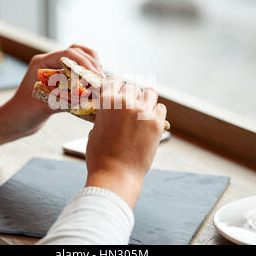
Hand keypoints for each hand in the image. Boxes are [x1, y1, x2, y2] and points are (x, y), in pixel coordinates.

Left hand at [0, 44, 103, 146]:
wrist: (14, 122)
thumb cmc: (23, 114)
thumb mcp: (43, 107)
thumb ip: (63, 100)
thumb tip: (87, 98)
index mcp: (42, 63)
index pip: (68, 54)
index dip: (85, 62)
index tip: (96, 75)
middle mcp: (49, 64)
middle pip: (77, 52)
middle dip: (92, 63)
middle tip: (101, 79)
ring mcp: (55, 71)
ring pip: (79, 60)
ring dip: (92, 68)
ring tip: (100, 82)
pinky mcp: (60, 81)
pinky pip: (78, 73)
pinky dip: (88, 78)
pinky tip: (95, 88)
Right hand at [85, 78, 166, 208]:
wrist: (116, 175)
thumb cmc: (100, 156)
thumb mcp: (94, 130)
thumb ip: (103, 116)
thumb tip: (109, 112)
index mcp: (107, 101)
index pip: (115, 80)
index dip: (117, 85)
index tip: (119, 89)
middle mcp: (126, 102)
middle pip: (133, 86)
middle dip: (131, 94)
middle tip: (130, 105)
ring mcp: (143, 111)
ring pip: (150, 93)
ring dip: (146, 99)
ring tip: (143, 110)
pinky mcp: (157, 123)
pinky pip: (161, 107)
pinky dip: (156, 112)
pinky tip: (151, 120)